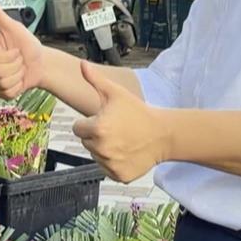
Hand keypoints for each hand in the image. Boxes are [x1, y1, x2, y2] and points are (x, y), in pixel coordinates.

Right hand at [0, 0, 45, 98]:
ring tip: (20, 70)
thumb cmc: (28, 44)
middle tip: (20, 60)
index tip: (16, 50)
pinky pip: (6, 93)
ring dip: (18, 76)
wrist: (40, 63)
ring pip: (2, 84)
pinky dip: (18, 87)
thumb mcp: (15, 28)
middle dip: (15, 66)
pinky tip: (20, 80)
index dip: (8, 56)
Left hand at [71, 61, 168, 182]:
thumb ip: (95, 80)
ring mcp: (110, 164)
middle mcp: (101, 149)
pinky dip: (114, 162)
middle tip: (116, 129)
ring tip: (122, 140)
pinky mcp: (119, 176)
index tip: (105, 119)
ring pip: (95, 155)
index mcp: (97, 129)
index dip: (89, 122)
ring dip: (104, 149)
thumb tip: (82, 64)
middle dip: (96, 135)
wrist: (163, 134)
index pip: (77, 128)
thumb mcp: (116, 93)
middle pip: (86, 142)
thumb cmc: (138, 112)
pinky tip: (126, 152)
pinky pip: (107, 168)